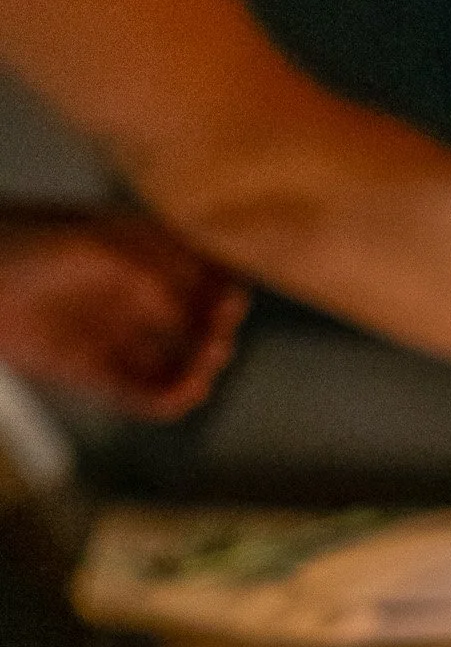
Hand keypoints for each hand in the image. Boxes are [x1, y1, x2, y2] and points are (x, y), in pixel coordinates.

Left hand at [0, 209, 246, 417]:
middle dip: (215, 331)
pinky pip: (143, 394)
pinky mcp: (93, 372)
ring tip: (199, 371)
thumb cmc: (22, 246)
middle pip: (199, 320)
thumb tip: (200, 315)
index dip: (224, 286)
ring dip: (198, 370)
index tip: (231, 299)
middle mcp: (133, 295)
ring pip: (177, 361)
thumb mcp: (96, 250)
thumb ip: (152, 278)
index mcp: (137, 252)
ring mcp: (115, 335)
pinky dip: (168, 400)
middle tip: (214, 336)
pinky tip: (181, 395)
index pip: (202, 270)